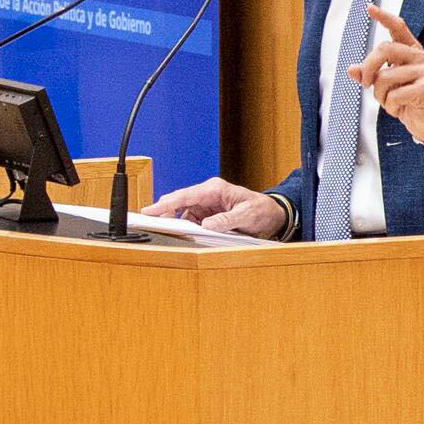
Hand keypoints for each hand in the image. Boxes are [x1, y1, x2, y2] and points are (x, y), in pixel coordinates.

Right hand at [147, 175, 289, 237]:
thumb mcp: (247, 215)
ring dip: (177, 224)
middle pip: (179, 203)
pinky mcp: (207, 215)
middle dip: (164, 213)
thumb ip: (227, 220)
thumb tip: (206, 225)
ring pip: (183, 213)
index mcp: (215, 189)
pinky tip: (184, 235)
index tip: (150, 210)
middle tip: (150, 224)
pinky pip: (191, 221)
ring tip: (168, 233)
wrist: (272, 214)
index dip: (165, 204)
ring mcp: (206, 205)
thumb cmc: (262, 210)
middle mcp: (208, 195)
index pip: (185, 195)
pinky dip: (186, 228)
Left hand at [351, 3, 423, 145]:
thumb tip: (351, 69)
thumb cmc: (406, 99)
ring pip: (385, 77)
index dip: (383, 17)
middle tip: (365, 84)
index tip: (369, 7)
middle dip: (368, 68)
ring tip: (390, 102)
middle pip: (383, 49)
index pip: (398, 27)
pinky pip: (395, 95)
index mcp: (410, 51)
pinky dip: (390, 107)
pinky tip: (400, 109)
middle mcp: (420, 56)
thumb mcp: (384, 85)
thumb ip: (369, 74)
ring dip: (380, 95)